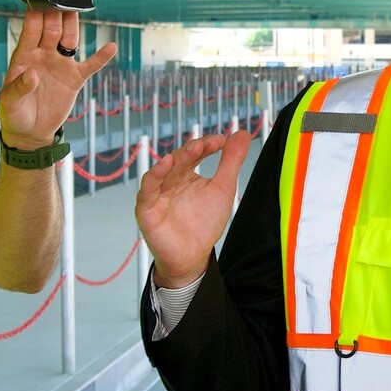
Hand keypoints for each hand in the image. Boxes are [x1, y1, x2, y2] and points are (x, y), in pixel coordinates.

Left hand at [0, 6, 117, 151]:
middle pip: (52, 28)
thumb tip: (31, 73)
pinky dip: (101, 57)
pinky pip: (90, 65)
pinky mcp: (74, 79)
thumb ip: (18, 87)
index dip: (36, 15)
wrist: (30, 133)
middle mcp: (43, 55)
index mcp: (24, 56)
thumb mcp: (9, 103)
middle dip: (56, 13)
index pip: (31, 30)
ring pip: (70, 39)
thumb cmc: (14, 114)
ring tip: (80, 7)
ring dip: (74, 25)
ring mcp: (60, 65)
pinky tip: (111, 47)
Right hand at [136, 129, 251, 292]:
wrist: (191, 257)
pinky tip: (165, 163)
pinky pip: (148, 189)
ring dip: (178, 158)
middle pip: (179, 160)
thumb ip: (231, 161)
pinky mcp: (147, 208)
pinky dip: (155, 175)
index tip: (221, 140)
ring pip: (164, 170)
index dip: (206, 145)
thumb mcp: (223, 188)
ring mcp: (157, 193)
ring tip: (193, 149)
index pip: (194, 153)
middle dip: (193, 150)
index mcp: (186, 174)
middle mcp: (170, 180)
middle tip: (207, 143)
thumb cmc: (204, 224)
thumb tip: (242, 133)